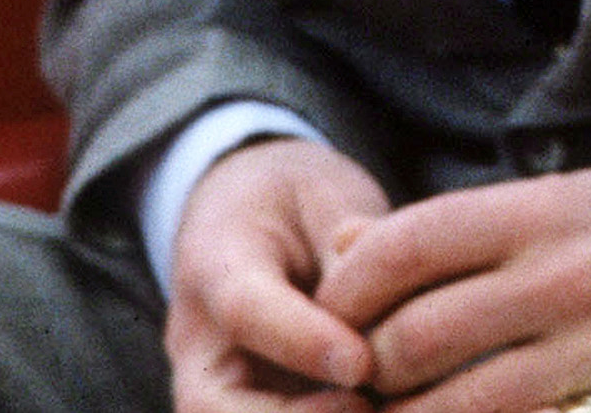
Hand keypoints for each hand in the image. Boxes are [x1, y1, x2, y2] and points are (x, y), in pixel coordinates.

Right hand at [168, 137, 392, 412]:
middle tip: (365, 406)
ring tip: (372, 411)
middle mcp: (199, 339)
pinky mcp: (240, 407)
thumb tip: (390, 301)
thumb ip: (351, 252)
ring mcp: (212, 382)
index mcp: (216, 261)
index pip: (244, 310)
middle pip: (210, 406)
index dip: (301, 342)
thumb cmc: (298, 201)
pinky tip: (378, 410)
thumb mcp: (327, 199)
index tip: (361, 364)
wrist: (251, 209)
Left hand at [315, 168, 590, 412]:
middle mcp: (566, 279)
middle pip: (415, 340)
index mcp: (544, 214)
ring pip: (459, 410)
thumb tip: (346, 248)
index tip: (327, 318)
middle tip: (355, 388)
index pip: (404, 248)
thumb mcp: (565, 199)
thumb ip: (461, 228)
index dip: (344, 290)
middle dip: (366, 375)